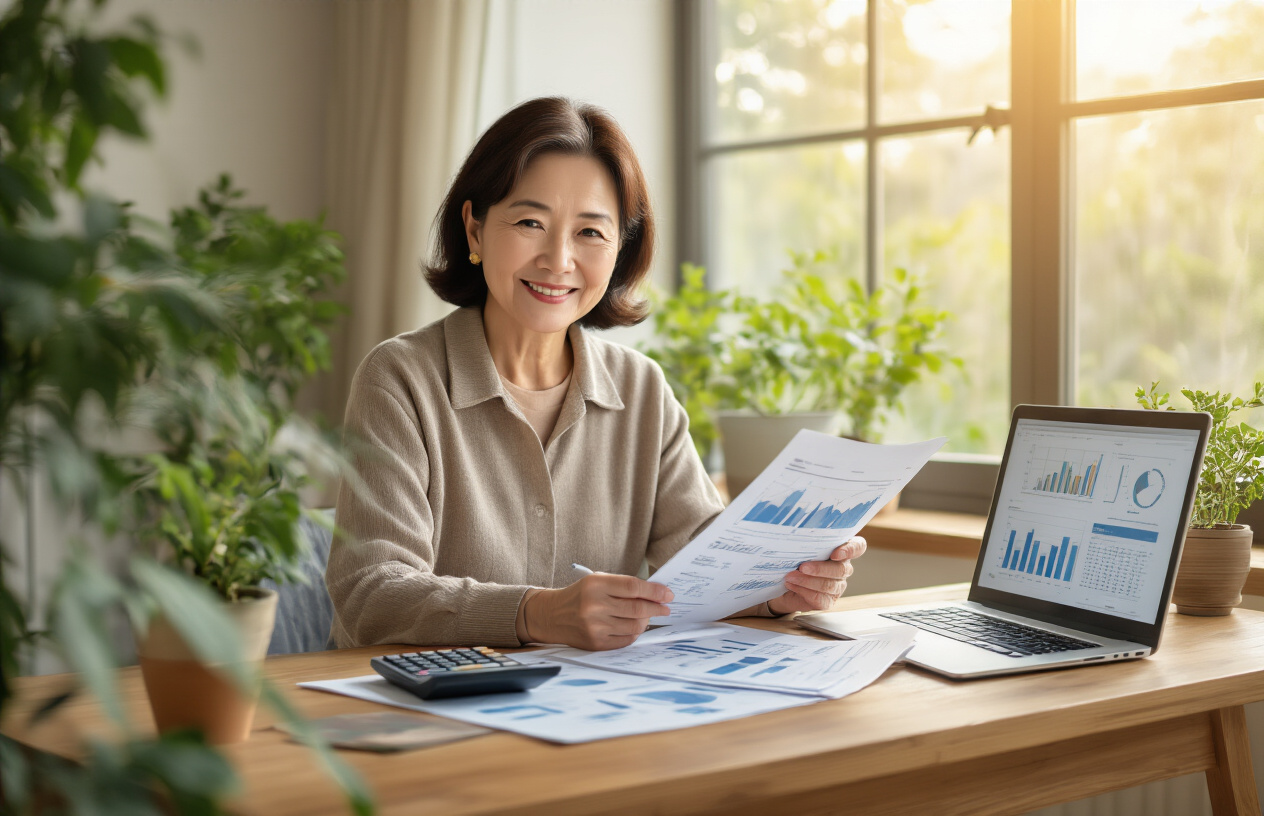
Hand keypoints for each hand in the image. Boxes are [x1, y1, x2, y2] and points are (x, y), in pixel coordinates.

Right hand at [522, 574, 672, 649]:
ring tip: (648, 616)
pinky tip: (634, 626)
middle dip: (657, 608)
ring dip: (647, 621)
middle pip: (637, 608)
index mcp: (595, 585)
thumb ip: (623, 586)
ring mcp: (595, 627)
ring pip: (635, 626)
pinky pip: (626, 640)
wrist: (551, 615)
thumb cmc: (580, 595)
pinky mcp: (595, 643)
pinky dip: (635, 633)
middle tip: (666, 608)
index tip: (668, 594)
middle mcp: (594, 606)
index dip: (655, 591)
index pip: (633, 587)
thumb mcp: (598, 581)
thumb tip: (655, 594)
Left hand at [767, 536, 866, 615]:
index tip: (835, 554)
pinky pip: (819, 598)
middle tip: (802, 567)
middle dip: (820, 569)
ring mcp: (837, 586)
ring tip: (791, 576)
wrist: (783, 583)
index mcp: (841, 550)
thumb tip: (795, 540)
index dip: (851, 550)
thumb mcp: (800, 548)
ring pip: (828, 585)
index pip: (858, 547)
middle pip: (841, 569)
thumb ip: (806, 543)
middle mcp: (842, 568)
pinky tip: (792, 585)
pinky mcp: (827, 601)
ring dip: (807, 581)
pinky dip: (803, 591)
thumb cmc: (794, 561)